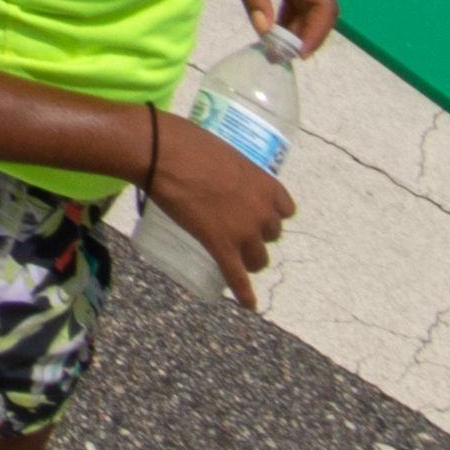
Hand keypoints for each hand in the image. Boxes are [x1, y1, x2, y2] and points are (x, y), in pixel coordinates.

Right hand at [140, 110, 294, 305]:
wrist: (163, 154)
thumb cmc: (189, 144)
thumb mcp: (225, 153)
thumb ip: (232, 172)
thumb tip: (221, 177)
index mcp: (265, 184)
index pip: (286, 209)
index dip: (271, 213)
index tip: (258, 213)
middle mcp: (262, 211)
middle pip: (271, 236)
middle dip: (257, 235)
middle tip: (236, 230)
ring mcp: (243, 231)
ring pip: (258, 259)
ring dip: (249, 259)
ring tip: (235, 259)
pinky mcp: (221, 246)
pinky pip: (237, 277)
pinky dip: (244, 294)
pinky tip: (248, 304)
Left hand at [215, 0, 337, 57]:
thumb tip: (266, 33)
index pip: (323, 2)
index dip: (316, 31)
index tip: (298, 53)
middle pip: (322, 5)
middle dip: (307, 33)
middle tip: (283, 56)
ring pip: (311, 3)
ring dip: (299, 26)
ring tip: (277, 49)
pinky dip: (290, 14)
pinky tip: (274, 30)